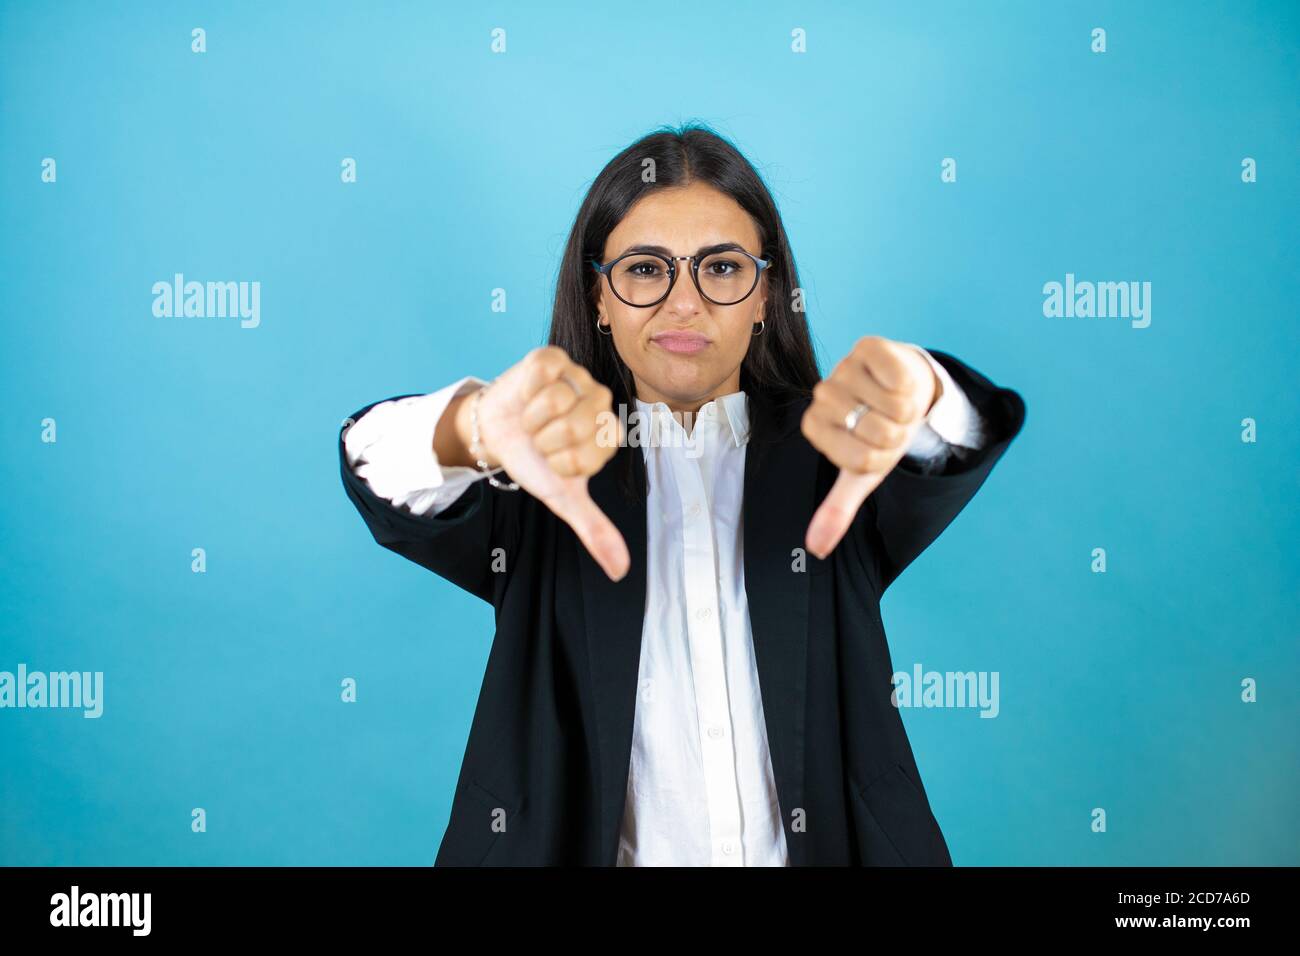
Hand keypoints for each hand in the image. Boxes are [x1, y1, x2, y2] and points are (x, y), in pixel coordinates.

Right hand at [457, 346, 629, 580]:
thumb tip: (619, 571)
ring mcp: (578, 376)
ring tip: (531, 420)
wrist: (496, 433)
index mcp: (608, 435)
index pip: (587, 455)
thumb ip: (594, 530)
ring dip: (532, 418)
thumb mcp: (562, 497)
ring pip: (557, 398)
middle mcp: (600, 402)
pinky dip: (525, 392)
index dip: (560, 464)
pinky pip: (542, 374)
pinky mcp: (553, 358)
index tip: (553, 462)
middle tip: (540, 440)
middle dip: (545, 441)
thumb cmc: (535, 462)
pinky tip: (525, 397)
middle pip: (575, 424)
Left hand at [801, 336, 939, 558]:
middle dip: (897, 432)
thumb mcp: (862, 474)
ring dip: (906, 408)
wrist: (906, 389)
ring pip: (892, 406)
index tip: (878, 444)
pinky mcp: (868, 346)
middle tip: (891, 422)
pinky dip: (909, 385)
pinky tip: (899, 381)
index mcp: (815, 426)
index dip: (882, 456)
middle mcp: (822, 395)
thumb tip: (816, 548)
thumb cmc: (880, 432)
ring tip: (896, 402)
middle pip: (879, 432)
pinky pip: (897, 377)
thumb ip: (838, 509)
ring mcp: (843, 368)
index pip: (861, 459)